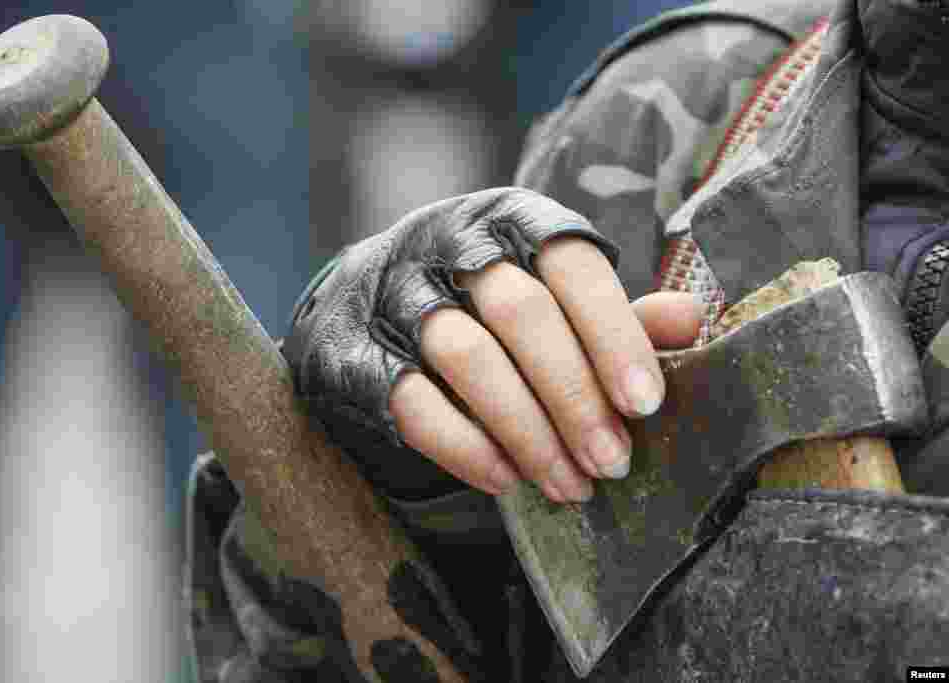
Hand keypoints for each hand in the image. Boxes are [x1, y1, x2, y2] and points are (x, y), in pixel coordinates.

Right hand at [283, 187, 704, 503]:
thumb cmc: (485, 302)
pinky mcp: (356, 350)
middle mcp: (450, 245)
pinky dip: (465, 446)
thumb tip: (691, 319)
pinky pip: (411, 401)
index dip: (613, 334)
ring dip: (526, 430)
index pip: (571, 265)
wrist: (368, 302)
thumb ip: (612, 311)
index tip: (646, 406)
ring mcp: (397, 295)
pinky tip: (507, 481)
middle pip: (520, 311)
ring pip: (465, 357)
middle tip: (612, 464)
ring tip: (569, 486)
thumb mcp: (551, 292)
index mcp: (512, 220)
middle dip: (573, 396)